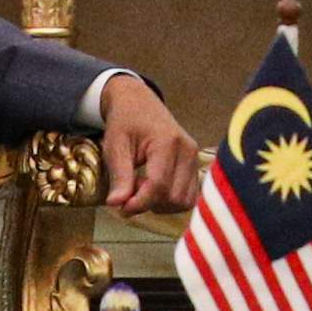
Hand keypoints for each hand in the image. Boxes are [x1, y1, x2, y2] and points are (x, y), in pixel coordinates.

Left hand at [93, 79, 202, 222]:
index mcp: (167, 142)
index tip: (121, 208)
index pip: (158, 185)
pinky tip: (155, 189)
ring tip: (142, 188)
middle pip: (174, 197)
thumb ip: (120, 176)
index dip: (139, 203)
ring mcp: (195, 158)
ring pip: (184, 201)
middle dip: (149, 203)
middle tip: (130, 191)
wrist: (138, 102)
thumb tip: (117, 205)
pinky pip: (189, 196)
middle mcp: (187, 150)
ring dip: (161, 204)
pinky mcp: (195, 165)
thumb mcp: (115, 146)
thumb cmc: (125, 121)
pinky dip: (170, 201)